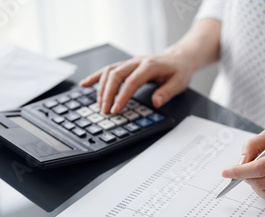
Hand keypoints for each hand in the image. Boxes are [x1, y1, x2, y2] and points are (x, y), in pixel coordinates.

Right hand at [80, 50, 195, 113]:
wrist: (178, 58)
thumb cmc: (179, 71)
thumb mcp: (179, 82)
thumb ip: (168, 92)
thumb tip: (157, 101)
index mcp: (150, 66)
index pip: (132, 81)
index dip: (122, 95)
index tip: (116, 109)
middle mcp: (137, 62)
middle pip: (116, 75)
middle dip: (108, 93)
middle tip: (105, 110)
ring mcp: (130, 62)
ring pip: (109, 71)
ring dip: (102, 88)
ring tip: (100, 104)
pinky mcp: (126, 65)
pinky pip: (108, 69)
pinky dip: (96, 77)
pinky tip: (85, 84)